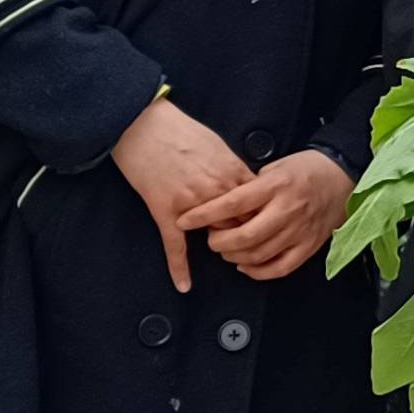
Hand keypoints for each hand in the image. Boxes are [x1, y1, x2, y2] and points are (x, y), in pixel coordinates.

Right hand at [112, 97, 253, 292]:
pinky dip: (179, 268)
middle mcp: (216, 191)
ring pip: (216, 234)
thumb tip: (247, 183)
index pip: (258, 204)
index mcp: (232, 173)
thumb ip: (233, 168)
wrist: (144, 127)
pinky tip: (184, 285)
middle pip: (243, 223)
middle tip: (251, 242)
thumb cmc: (181, 132)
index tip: (268, 224)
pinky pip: (175, 246)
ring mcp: (191, 204)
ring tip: (227, 251)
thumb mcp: (218, 145)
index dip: (264, 217)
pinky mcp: (165, 212)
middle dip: (248, 233)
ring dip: (223, 243)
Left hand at [180, 150, 353, 281]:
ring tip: (227, 249)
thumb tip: (220, 206)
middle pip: (243, 236)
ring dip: (234, 256)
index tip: (185, 220)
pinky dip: (258, 272)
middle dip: (218, 242)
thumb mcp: (273, 168)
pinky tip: (246, 265)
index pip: (232, 203)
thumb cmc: (305, 169)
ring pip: (258, 255)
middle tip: (211, 238)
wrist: (342, 175)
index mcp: (276, 186)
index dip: (204, 215)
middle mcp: (287, 209)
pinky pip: (280, 268)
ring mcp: (300, 230)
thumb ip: (249, 188)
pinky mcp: (309, 245)